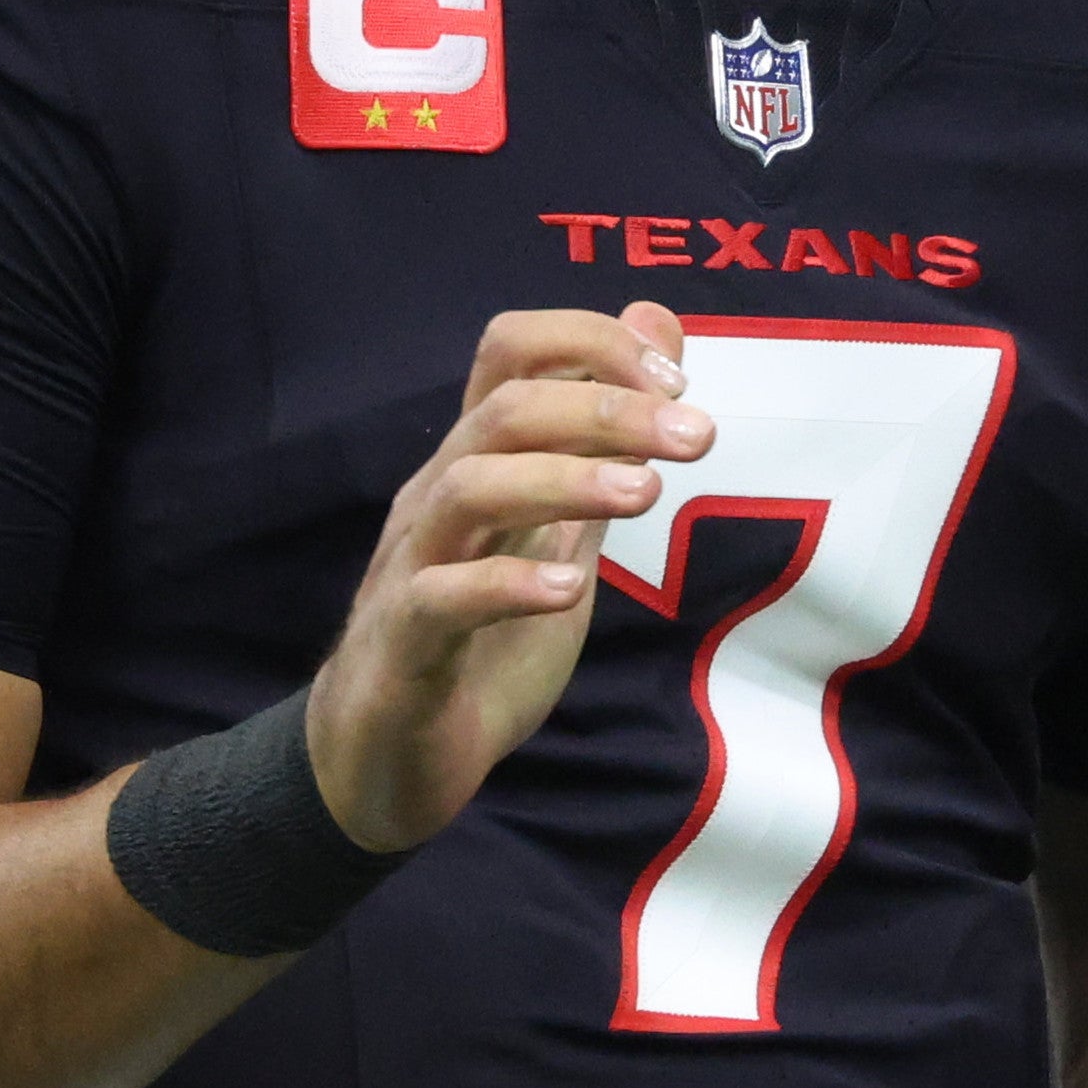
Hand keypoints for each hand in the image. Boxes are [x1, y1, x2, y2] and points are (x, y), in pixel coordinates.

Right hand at [305, 305, 704, 854]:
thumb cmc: (480, 640)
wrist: (390, 759)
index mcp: (478, 463)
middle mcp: (438, 498)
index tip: (678, 381)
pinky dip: (505, 587)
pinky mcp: (403, 646)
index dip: (593, 343)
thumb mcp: (562, 534)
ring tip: (645, 494)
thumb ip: (603, 445)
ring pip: (469, 489)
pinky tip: (568, 592)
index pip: (512, 352)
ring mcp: (413, 568)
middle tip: (697, 437)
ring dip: (564, 480)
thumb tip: (654, 329)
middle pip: (504, 412)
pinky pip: (439, 599)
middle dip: (607, 410)